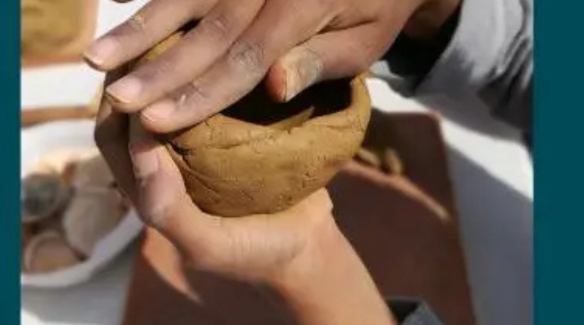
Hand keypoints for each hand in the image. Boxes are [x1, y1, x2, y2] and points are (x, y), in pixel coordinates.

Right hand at [85, 0, 450, 133]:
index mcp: (302, 6)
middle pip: (205, 31)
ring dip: (139, 29)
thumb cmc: (376, 8)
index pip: (242, 59)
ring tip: (97, 59)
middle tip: (114, 101)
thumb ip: (318, 62)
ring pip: (185, 0)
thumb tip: (271, 87)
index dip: (198, 93)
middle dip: (158, 69)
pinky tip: (115, 5)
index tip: (155, 122)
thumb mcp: (364, 42)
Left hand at [95, 69, 395, 324]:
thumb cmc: (254, 251)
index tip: (145, 75)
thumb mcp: (208, 243)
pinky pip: (211, 98)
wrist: (307, 245)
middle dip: (142, 77)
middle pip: (136, 108)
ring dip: (173, 70)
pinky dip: (211, 77)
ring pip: (170, 97)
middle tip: (166, 45)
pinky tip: (228, 56)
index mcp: (150, 188)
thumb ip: (166, 209)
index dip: (120, 107)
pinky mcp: (231, 133)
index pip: (114, 139)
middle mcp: (168, 161)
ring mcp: (199, 145)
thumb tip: (140, 150)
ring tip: (193, 41)